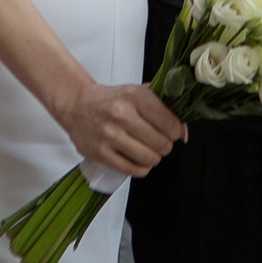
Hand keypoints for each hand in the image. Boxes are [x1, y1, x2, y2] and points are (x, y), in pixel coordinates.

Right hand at [54, 80, 186, 178]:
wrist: (77, 105)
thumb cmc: (111, 100)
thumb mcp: (137, 92)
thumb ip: (162, 106)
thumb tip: (183, 131)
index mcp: (134, 96)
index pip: (169, 122)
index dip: (176, 131)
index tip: (174, 132)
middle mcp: (121, 115)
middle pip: (161, 143)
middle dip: (165, 146)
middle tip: (160, 142)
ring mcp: (109, 135)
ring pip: (148, 158)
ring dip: (154, 158)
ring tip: (150, 151)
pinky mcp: (100, 153)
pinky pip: (131, 169)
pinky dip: (141, 168)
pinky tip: (139, 161)